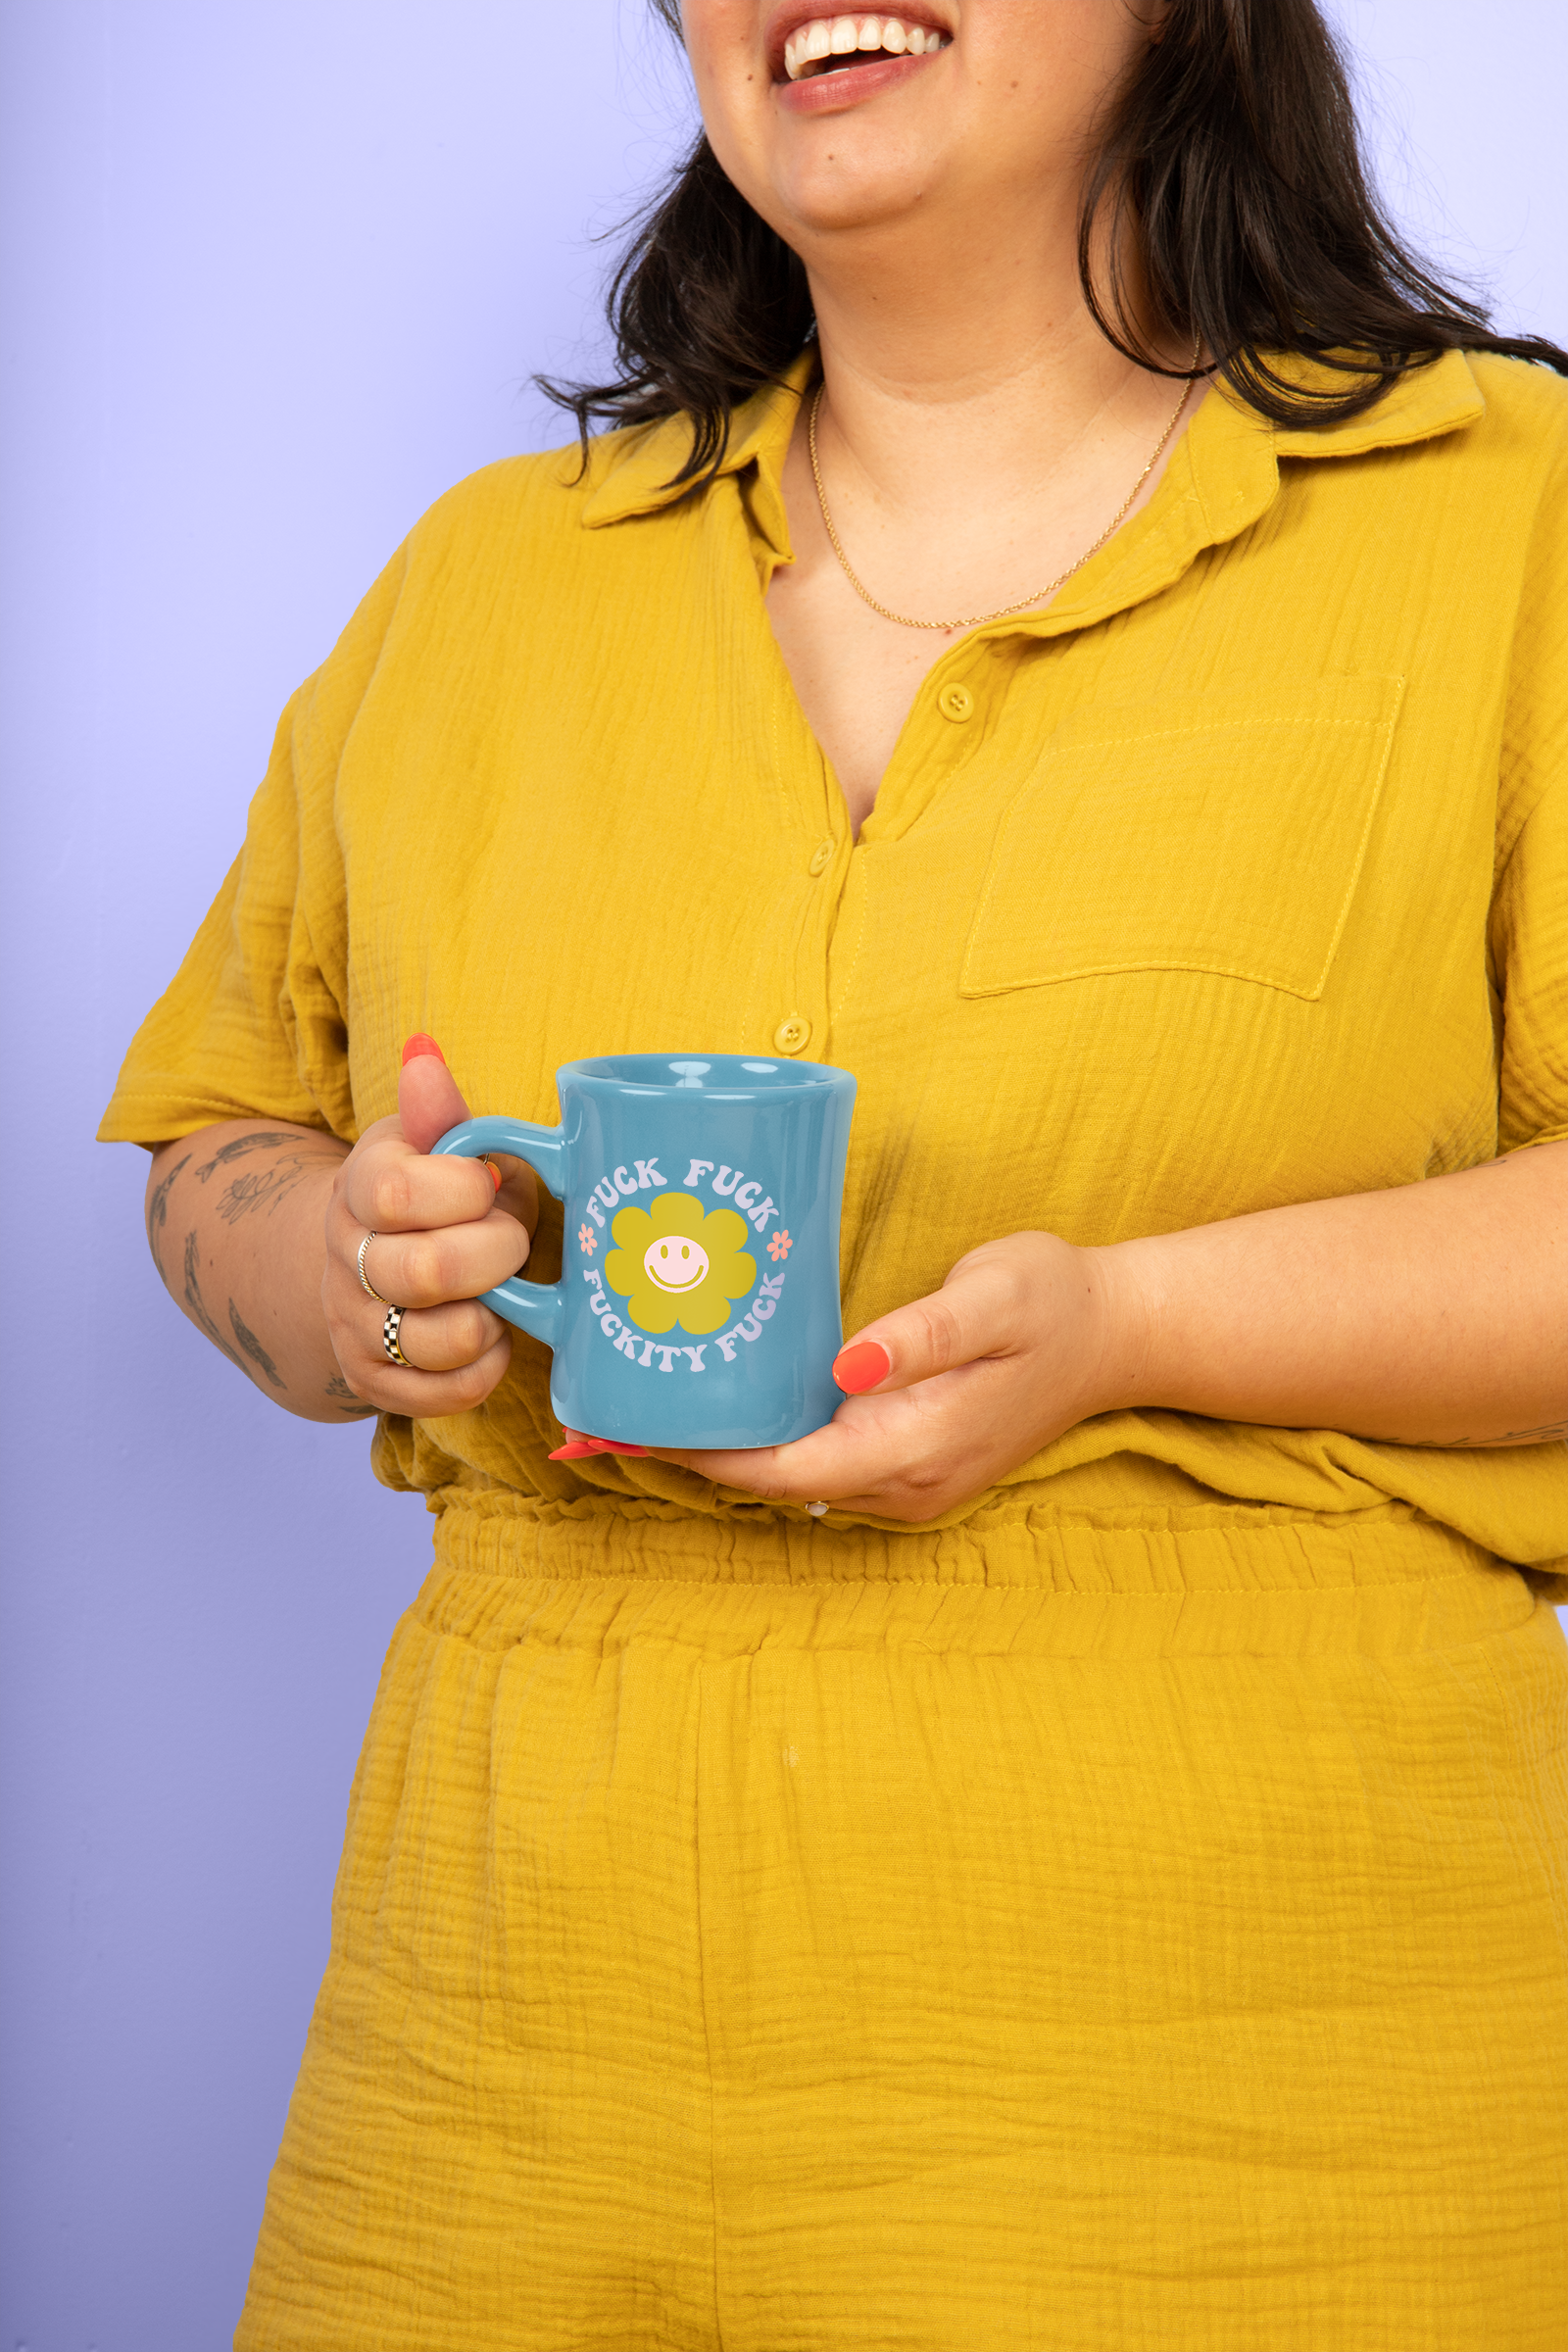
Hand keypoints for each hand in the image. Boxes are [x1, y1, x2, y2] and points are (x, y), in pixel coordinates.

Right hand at [321, 1037, 536, 1413]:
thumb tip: (424, 1055)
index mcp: (359, 1189)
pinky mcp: (376, 1384)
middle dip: (496, 1255)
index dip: (463, 1191)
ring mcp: (355, 1327)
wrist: (368, 1265)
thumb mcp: (432, 1145)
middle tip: (513, 1244)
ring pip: (438, 1340)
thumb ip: (438, 1111)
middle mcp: (345, 1261)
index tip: (486, 1185)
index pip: (399, 1192)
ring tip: (502, 1295)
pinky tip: (490, 1337)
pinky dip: (486, 1367)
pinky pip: (447, 1395)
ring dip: (493, 1318)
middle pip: (425, 1271)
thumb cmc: (432, 1195)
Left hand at [629, 1231, 1134, 1522]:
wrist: (1119, 1334)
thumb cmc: (1055, 1300)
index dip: (698, 1456)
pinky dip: (765, 1441)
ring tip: (644, 1405)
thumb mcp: (996, 1295)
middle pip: (773, 1483)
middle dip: (692, 1454)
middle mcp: (905, 1483)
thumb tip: (847, 1367)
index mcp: (914, 1447)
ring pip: (793, 1478)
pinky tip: (724, 1404)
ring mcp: (909, 1483)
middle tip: (603, 1412)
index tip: (624, 1432)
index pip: (780, 1470)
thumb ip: (924, 1332)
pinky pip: (819, 1463)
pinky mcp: (911, 1465)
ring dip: (724, 1450)